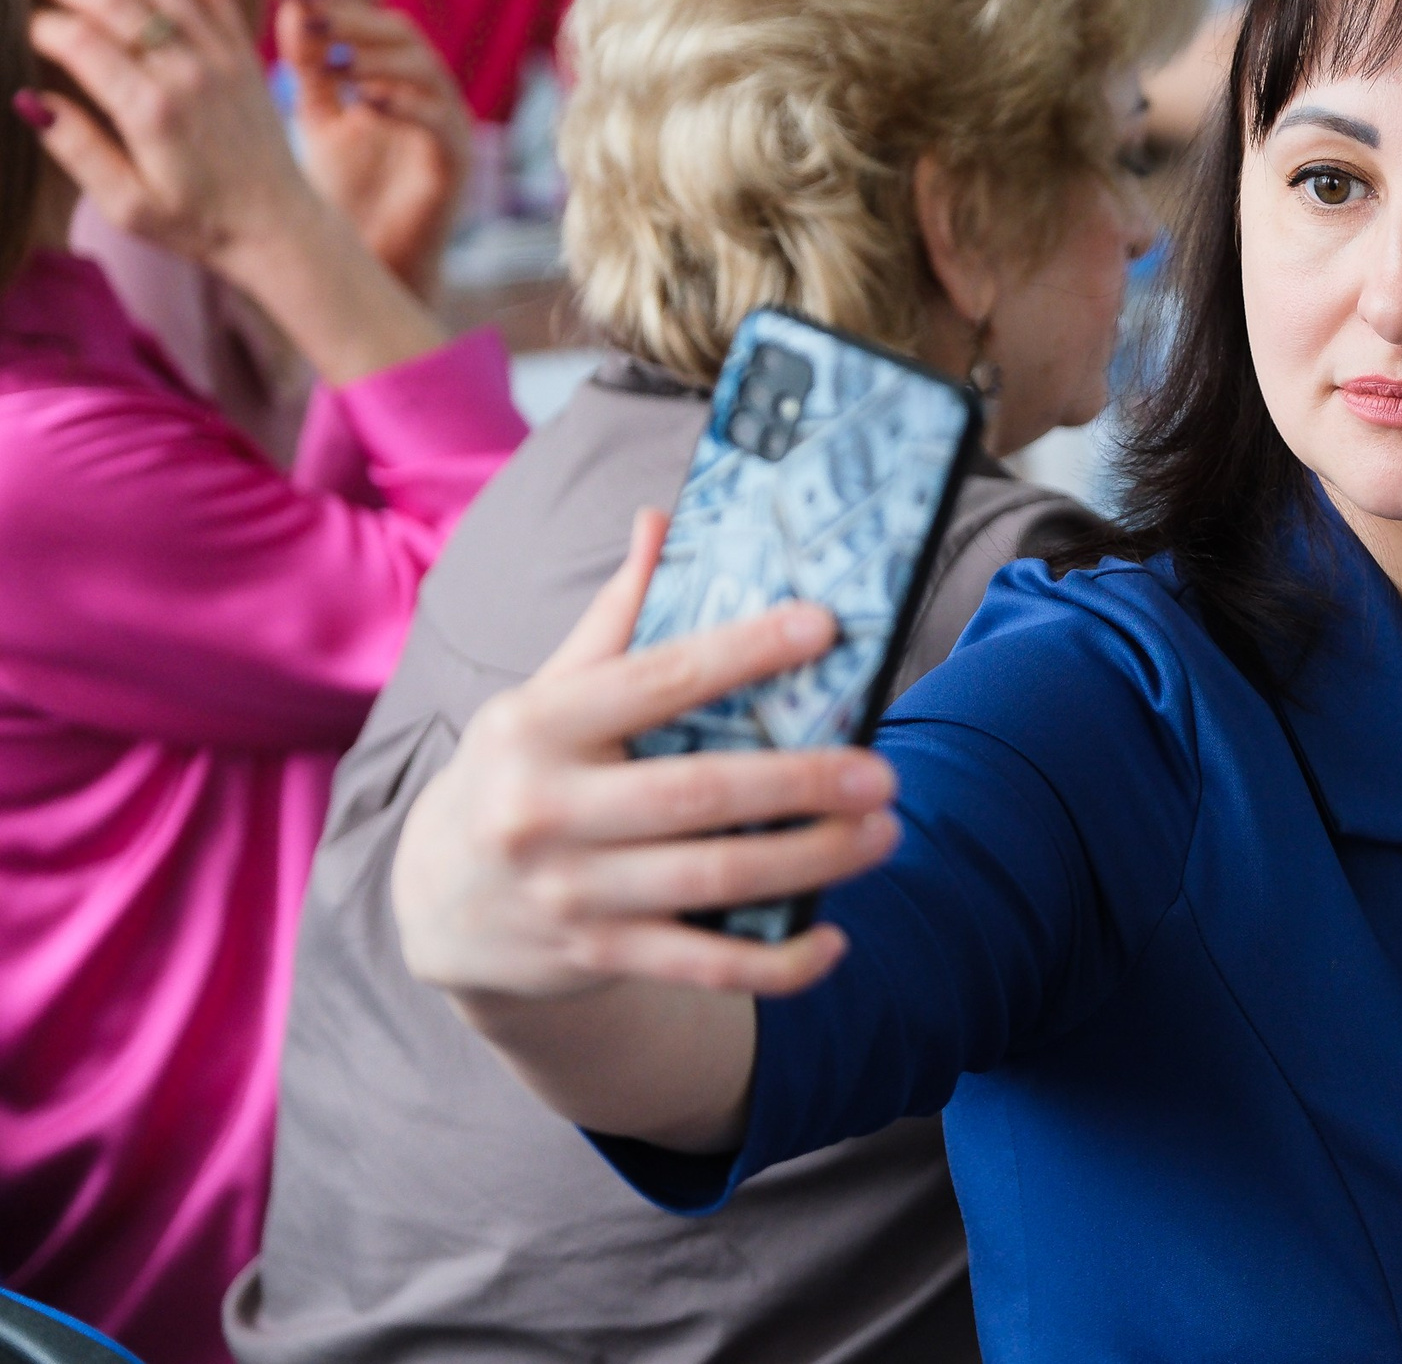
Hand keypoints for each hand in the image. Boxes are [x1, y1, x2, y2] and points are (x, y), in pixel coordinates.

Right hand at [25, 0, 325, 270]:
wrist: (278, 227)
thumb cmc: (197, 223)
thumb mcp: (127, 205)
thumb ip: (78, 150)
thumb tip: (29, 98)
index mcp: (153, 112)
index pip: (80, 42)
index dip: (38, 22)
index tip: (15, 19)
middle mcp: (191, 74)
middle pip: (116, 1)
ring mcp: (224, 57)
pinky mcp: (245, 51)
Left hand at [277, 0, 473, 298]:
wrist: (372, 261)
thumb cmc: (346, 193)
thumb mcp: (319, 120)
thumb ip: (310, 70)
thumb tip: (291, 6)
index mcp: (398, 80)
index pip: (376, 25)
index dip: (339, 8)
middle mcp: (430, 95)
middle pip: (404, 35)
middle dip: (356, 23)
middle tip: (311, 19)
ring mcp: (449, 127)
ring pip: (426, 70)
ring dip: (377, 60)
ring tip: (332, 62)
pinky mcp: (456, 163)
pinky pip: (440, 122)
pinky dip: (405, 106)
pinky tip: (364, 103)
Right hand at [392, 511, 903, 1005]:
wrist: (434, 904)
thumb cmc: (516, 772)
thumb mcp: (544, 693)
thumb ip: (613, 618)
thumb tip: (661, 519)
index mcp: (539, 726)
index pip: (657, 679)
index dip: (744, 651)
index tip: (823, 626)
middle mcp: (548, 810)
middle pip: (697, 793)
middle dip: (801, 783)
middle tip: (882, 772)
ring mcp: (570, 891)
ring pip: (712, 881)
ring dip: (811, 862)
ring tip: (883, 834)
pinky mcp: (596, 954)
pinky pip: (701, 965)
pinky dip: (776, 964)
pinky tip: (833, 939)